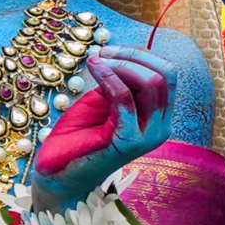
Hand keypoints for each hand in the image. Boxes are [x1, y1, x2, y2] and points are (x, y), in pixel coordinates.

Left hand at [29, 49, 175, 210]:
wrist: (58, 174)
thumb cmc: (78, 136)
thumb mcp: (103, 99)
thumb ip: (120, 80)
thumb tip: (124, 53)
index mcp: (158, 116)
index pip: (167, 73)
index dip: (140, 54)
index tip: (110, 50)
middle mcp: (160, 126)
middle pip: (165, 75)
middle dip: (133, 55)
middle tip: (103, 53)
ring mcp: (147, 136)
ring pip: (151, 83)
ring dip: (121, 64)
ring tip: (96, 62)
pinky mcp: (128, 142)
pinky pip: (125, 99)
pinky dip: (110, 77)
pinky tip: (94, 69)